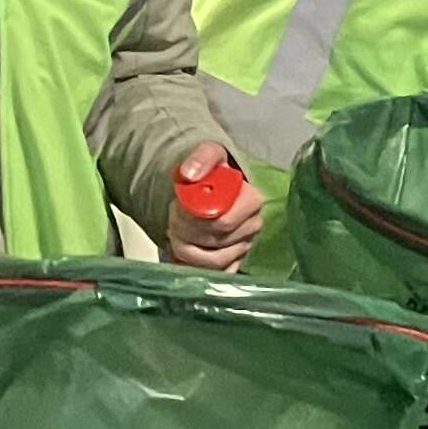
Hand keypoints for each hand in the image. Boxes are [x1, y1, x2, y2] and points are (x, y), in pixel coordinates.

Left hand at [164, 156, 263, 272]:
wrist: (214, 187)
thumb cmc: (213, 173)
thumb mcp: (208, 155)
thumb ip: (200, 159)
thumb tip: (190, 174)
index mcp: (252, 200)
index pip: (223, 223)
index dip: (195, 221)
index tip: (178, 209)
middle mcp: (254, 225)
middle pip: (216, 243)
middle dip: (187, 234)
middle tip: (173, 221)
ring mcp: (246, 245)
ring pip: (215, 261)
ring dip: (189, 250)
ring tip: (177, 233)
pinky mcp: (238, 260)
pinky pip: (220, 274)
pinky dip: (200, 267)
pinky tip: (187, 254)